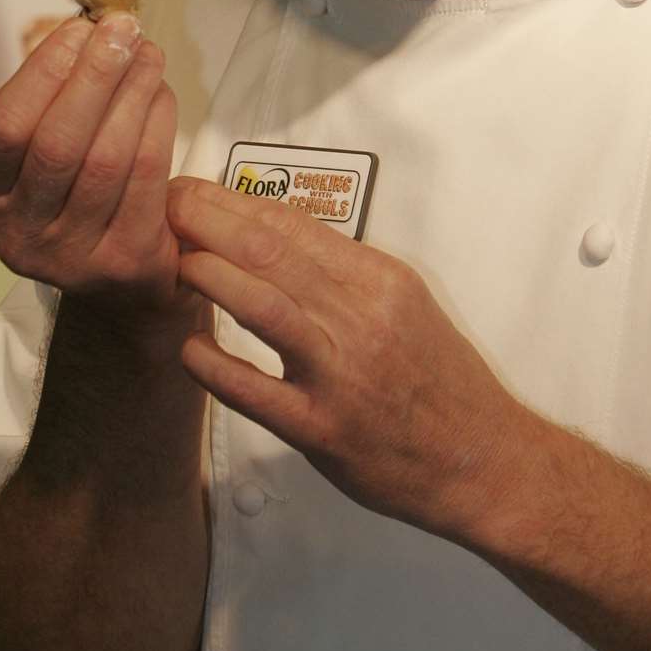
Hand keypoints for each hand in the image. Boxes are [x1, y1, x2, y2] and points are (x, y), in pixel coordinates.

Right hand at [0, 15, 182, 316]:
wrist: (121, 285)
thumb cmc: (78, 197)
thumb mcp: (42, 158)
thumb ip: (53, 102)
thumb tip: (92, 27)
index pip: (4, 128)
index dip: (43, 72)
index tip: (79, 28)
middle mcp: (16, 236)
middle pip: (56, 142)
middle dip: (94, 75)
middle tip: (123, 28)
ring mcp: (70, 256)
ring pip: (105, 158)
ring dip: (132, 93)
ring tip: (150, 54)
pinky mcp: (123, 261)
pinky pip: (145, 177)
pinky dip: (158, 124)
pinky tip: (163, 93)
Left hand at [166, 177, 518, 537]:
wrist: (482, 460)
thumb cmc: (437, 380)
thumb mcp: (405, 305)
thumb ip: (344, 272)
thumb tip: (272, 236)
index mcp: (380, 279)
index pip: (295, 224)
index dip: (235, 201)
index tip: (195, 190)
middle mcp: (363, 317)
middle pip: (272, 251)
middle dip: (209, 220)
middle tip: (168, 205)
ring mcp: (342, 374)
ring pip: (264, 307)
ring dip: (211, 276)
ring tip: (173, 260)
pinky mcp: (323, 430)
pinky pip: (257, 392)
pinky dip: (215, 366)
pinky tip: (187, 348)